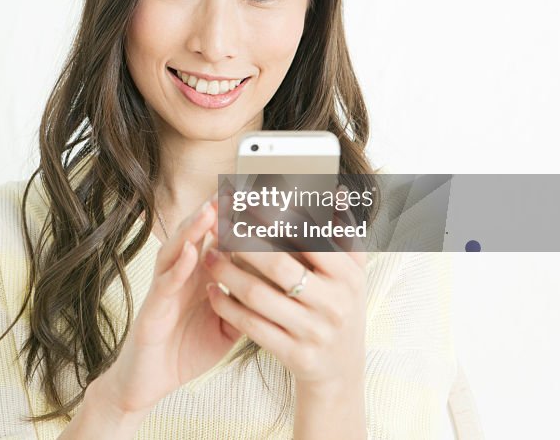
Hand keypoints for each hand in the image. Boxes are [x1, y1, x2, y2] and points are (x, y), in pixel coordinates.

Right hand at [94, 195, 241, 414]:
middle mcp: (181, 276)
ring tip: (210, 209)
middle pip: (196, 236)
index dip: (233, 221)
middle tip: (234, 189)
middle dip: (214, 212)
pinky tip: (191, 252)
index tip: (256, 201)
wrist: (149, 383)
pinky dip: (178, 266)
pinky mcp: (152, 308)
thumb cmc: (183, 350)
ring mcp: (165, 289)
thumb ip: (245, 305)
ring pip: (178, 250)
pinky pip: (166, 283)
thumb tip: (276, 291)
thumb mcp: (225, 327)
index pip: (217, 241)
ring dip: (194, 229)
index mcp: (200, 278)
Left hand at [202, 188, 365, 389]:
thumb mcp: (351, 272)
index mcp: (348, 275)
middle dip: (242, 242)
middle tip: (218, 226)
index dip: (274, 217)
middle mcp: (334, 303)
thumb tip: (336, 191)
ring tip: (208, 256)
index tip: (244, 202)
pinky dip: (227, 306)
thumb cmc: (338, 305)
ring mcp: (314, 331)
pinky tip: (211, 291)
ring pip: (258, 296)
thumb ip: (342, 232)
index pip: (308, 238)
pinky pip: (251, 326)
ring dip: (227, 272)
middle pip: (278, 265)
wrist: (340, 369)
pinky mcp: (295, 355)